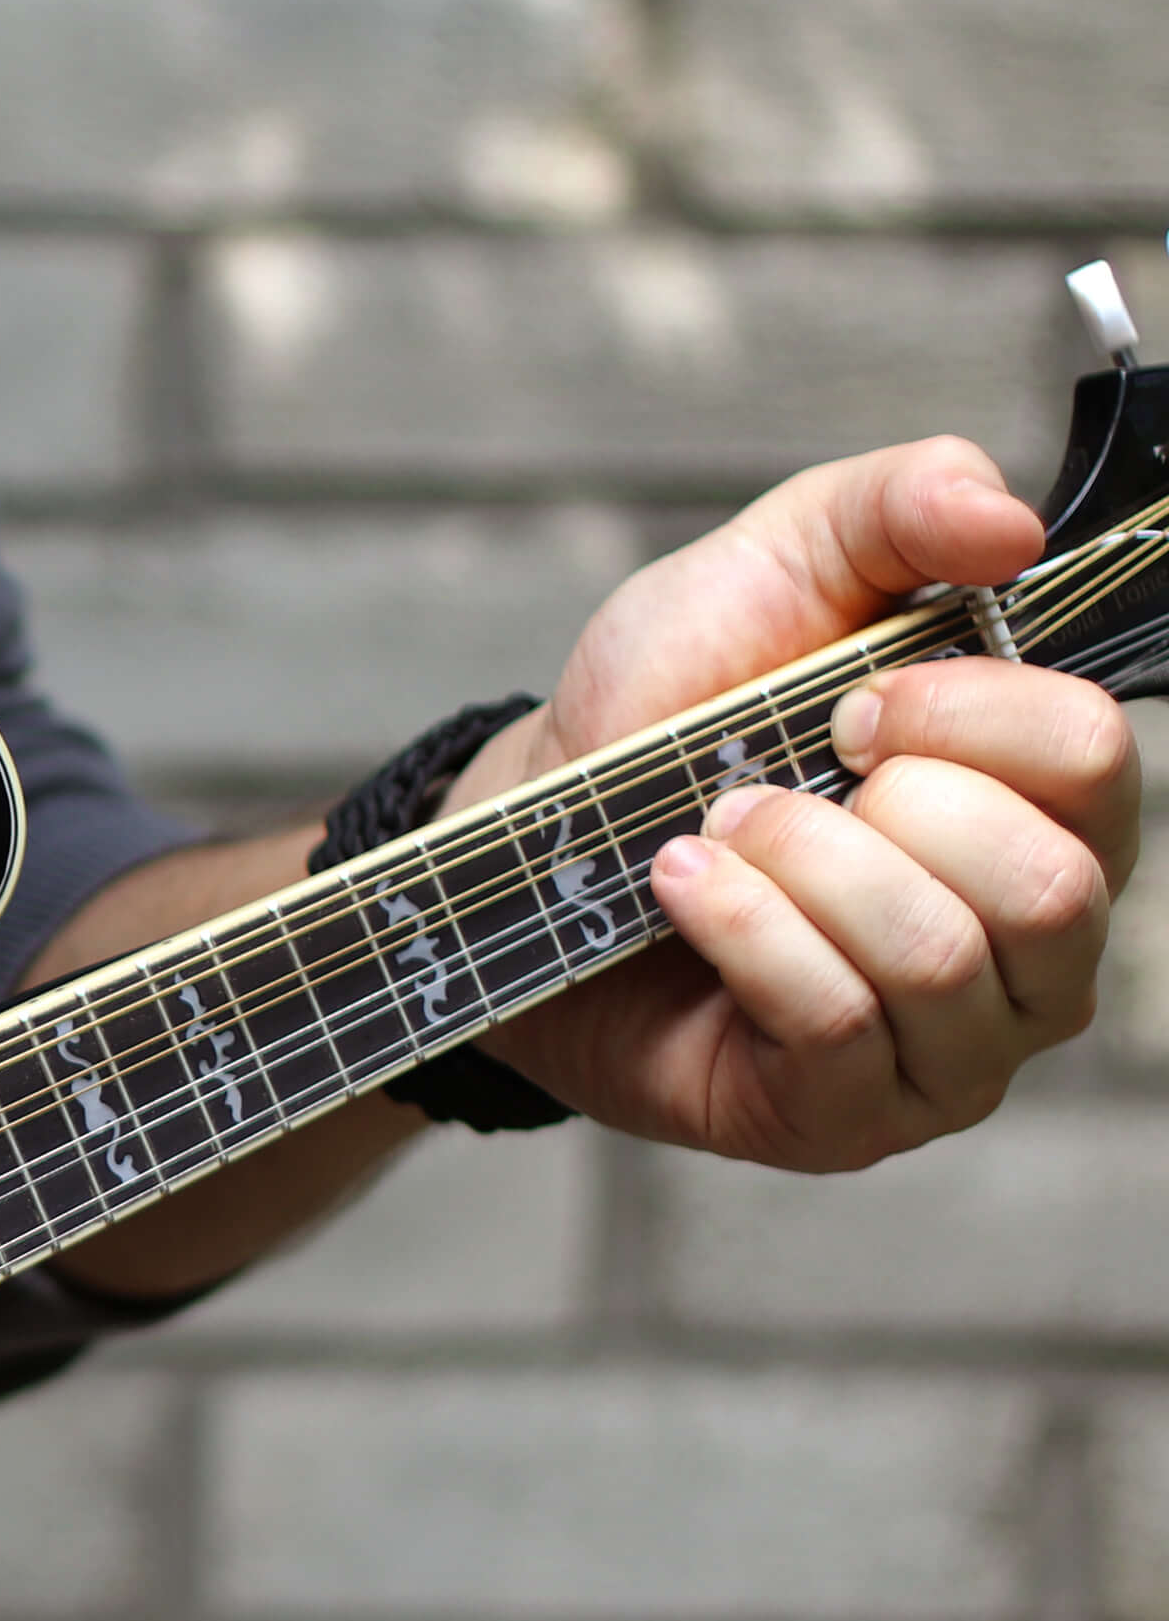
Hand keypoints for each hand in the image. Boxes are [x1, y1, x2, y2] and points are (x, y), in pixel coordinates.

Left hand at [449, 439, 1141, 1169]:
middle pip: (1043, 881)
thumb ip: (901, 503)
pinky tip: (679, 894)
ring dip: (797, 873)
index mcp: (1048, 803)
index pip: (1096, 758)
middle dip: (879, 811)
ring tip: (710, 837)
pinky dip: (743, 936)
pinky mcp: (853, 1118)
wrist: (524, 844)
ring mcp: (956, 1045)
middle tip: (765, 785)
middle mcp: (1037, 936)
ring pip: (937, 960)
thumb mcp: (774, 569)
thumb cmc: (665, 717)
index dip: (966, 713)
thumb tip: (1009, 520)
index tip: (853, 699)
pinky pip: (839, 1027)